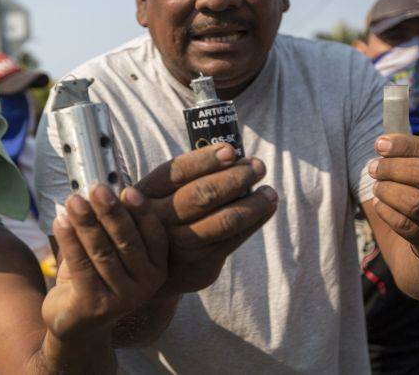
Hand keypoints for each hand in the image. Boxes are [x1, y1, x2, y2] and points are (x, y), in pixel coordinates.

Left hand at [42, 185, 166, 342]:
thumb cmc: (98, 277)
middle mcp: (146, 285)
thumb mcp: (114, 252)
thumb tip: (107, 189)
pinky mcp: (95, 307)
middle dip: (110, 213)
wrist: (78, 324)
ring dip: (86, 223)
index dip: (142, 212)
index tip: (127, 190)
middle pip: (127, 242)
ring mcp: (122, 299)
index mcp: (157, 268)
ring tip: (73, 200)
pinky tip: (60, 221)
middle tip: (97, 188)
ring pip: (102, 253)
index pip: (154, 236)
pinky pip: (81, 267)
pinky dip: (69, 241)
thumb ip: (116, 226)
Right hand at [136, 143, 277, 295]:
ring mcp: (179, 245)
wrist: (149, 268)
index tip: (231, 150)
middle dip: (236, 178)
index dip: (206, 159)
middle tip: (258, 166)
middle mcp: (160, 219)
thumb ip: (187, 178)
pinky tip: (266, 209)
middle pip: (203, 194)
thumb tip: (233, 155)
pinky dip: (254, 222)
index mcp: (147, 193)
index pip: (178, 172)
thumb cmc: (163, 217)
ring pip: (224, 221)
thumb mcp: (159, 195)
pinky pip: (233, 240)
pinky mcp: (199, 264)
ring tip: (270, 192)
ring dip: (253, 204)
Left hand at [368, 134, 418, 268]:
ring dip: (388, 190)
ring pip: (416, 202)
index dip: (406, 146)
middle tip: (373, 167)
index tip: (380, 144)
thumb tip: (384, 142)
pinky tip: (380, 204)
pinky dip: (386, 212)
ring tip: (377, 186)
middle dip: (394, 168)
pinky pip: (405, 225)